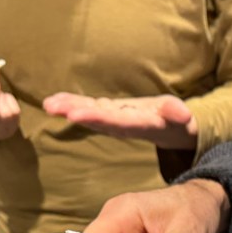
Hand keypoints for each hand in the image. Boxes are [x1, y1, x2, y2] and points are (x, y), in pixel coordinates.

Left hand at [43, 93, 197, 149]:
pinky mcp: (110, 113)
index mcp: (138, 125)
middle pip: (97, 119)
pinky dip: (71, 104)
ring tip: (48, 105)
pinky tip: (52, 102)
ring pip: (90, 114)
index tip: (75, 115)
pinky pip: (89, 108)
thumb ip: (178, 114)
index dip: (96, 118)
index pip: (115, 122)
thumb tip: (184, 115)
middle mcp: (122, 125)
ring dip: (68, 109)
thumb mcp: (182, 118)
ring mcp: (114, 120)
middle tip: (53, 108)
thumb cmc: (178, 121)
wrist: (172, 130)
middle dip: (76, 113)